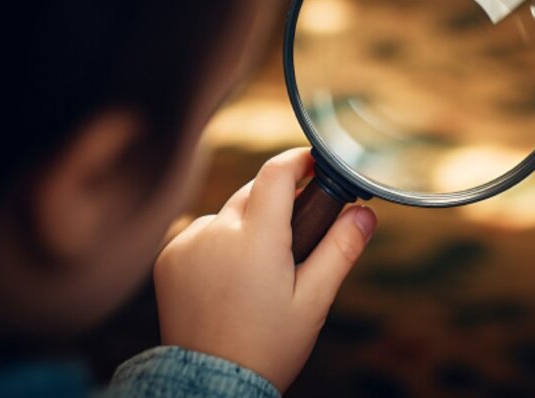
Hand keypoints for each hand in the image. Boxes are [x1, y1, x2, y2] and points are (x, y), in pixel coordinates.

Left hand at [153, 148, 376, 390]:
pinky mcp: (169, 257)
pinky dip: (220, 243)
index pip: (276, 173)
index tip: (314, 163)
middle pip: (254, 192)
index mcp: (256, 239)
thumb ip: (340, 249)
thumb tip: (366, 213)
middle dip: (278, 202)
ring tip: (261, 271)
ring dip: (247, 226)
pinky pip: (203, 233)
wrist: (210, 386)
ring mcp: (187, 244)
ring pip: (229, 214)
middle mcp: (216, 232)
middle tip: (298, 237)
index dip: (297, 159)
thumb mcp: (314, 300)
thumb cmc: (268, 346)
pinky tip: (230, 279)